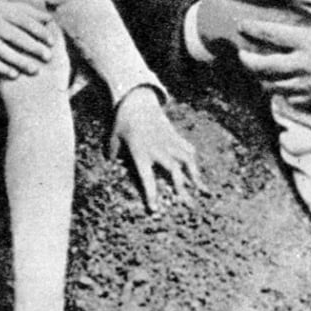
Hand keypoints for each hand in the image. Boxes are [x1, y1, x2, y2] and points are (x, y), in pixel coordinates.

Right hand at [0, 0, 54, 77]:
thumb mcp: (7, 7)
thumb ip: (29, 12)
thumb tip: (50, 19)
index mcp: (3, 12)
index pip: (25, 21)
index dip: (39, 31)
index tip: (52, 42)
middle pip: (15, 36)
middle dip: (33, 47)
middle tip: (49, 57)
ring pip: (2, 50)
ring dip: (19, 60)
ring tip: (35, 70)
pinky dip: (0, 67)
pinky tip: (14, 75)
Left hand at [109, 85, 200, 212]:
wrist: (138, 101)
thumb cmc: (124, 120)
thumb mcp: (115, 136)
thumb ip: (113, 150)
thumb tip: (109, 161)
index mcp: (141, 153)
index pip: (148, 178)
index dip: (152, 195)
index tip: (156, 209)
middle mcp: (158, 149)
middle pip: (174, 172)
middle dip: (181, 189)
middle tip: (187, 205)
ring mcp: (169, 142)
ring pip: (186, 160)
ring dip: (194, 175)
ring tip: (200, 189)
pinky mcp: (175, 135)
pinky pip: (187, 149)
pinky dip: (193, 160)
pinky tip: (196, 170)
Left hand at [237, 3, 310, 108]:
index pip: (271, 35)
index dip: (252, 30)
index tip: (241, 25)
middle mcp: (309, 65)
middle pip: (264, 66)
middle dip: (247, 60)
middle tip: (242, 54)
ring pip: (275, 87)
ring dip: (264, 78)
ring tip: (259, 71)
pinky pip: (294, 99)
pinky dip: (285, 91)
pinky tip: (285, 84)